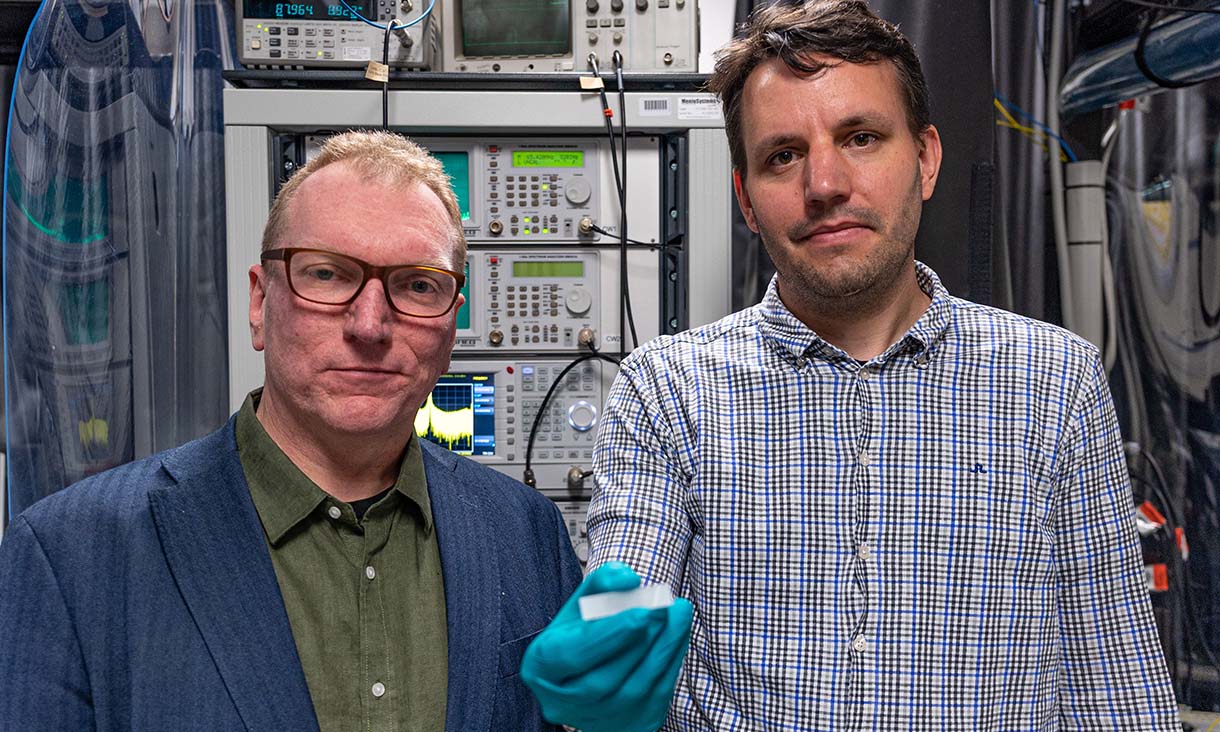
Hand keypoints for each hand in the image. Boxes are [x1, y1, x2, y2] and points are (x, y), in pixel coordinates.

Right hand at [520, 562, 692, 731]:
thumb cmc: (582, 633)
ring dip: (663, 648)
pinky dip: (671, 661)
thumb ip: (601, 584)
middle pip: (603, 679)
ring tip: (679, 611)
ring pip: (635, 689)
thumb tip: (628, 579)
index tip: (641, 611)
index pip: (573, 655)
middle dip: (639, 641)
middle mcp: (563, 703)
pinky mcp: (631, 726)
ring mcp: (598, 720)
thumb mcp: (581, 605)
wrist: (588, 676)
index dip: (608, 635)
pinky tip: (679, 632)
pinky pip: (656, 696)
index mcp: (541, 668)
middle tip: (663, 606)